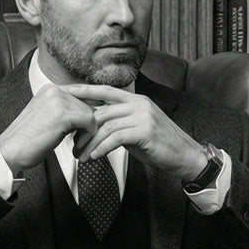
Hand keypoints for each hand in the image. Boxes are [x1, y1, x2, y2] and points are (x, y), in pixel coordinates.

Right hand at [0, 84, 98, 176]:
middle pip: (86, 105)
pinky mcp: (63, 115)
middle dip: (85, 127)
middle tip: (76, 143)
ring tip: (75, 147)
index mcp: (50, 90)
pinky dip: (87, 137)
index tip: (80, 133)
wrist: (10, 151)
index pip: (80, 97)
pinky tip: (76, 147)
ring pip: (90, 114)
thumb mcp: (47, 118)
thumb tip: (87, 114)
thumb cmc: (28, 141)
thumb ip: (63, 111)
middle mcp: (54, 90)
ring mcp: (58, 101)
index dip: (83, 117)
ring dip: (86, 133)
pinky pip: (90, 122)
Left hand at [62, 83, 207, 181]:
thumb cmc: (161, 146)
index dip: (81, 90)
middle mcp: (138, 103)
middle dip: (82, 130)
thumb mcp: (137, 130)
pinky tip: (94, 157)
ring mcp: (143, 116)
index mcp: (135, 100)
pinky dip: (102, 148)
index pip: (103, 91)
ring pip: (106, 126)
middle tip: (72, 146)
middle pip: (101, 112)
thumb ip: (119, 124)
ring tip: (81, 157)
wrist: (186, 157)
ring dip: (90, 144)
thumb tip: (97, 128)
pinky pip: (116, 138)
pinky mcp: (145, 131)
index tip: (62, 91)